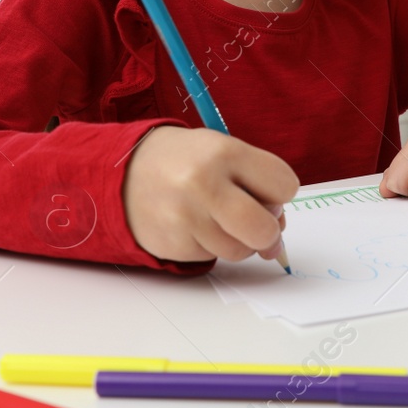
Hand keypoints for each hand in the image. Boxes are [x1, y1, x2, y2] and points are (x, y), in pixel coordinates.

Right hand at [124, 126, 297, 262]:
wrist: (123, 173)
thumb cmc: (184, 162)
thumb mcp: (222, 151)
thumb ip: (257, 186)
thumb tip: (276, 241)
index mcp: (224, 152)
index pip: (284, 186)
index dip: (279, 192)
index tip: (263, 189)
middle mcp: (203, 184)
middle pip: (264, 229)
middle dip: (268, 231)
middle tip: (255, 222)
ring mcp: (185, 217)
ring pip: (240, 250)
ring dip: (238, 240)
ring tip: (217, 218)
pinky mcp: (172, 244)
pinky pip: (212, 257)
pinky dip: (211, 246)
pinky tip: (194, 225)